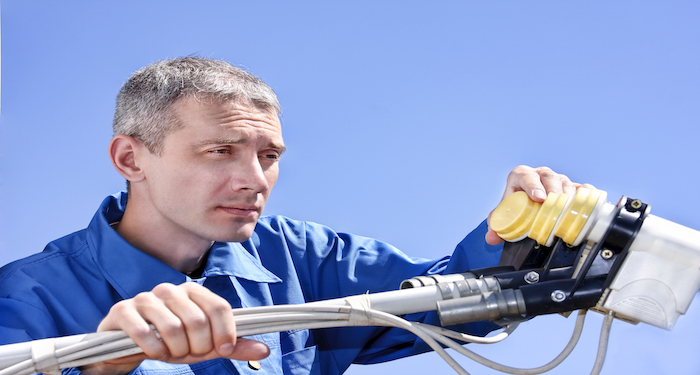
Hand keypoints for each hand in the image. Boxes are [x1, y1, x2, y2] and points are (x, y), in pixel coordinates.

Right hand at [80, 282, 269, 374]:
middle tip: (188, 353)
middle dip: (197, 347)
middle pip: (198, 321)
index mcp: (192, 292)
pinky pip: (146, 334)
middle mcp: (170, 290)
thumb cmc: (169, 343)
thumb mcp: (203, 347)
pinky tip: (154, 351)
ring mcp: (145, 298)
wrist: (123, 348)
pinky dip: (154, 350)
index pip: (219, 307)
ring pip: (174, 328)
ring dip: (175, 351)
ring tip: (170, 352)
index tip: (223, 350)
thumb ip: (232, 347)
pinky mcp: (122, 311)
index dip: (225, 332)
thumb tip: (265, 350)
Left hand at [485, 165, 590, 244]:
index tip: (538, 198)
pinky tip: (587, 200)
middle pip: (548, 177)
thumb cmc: (517, 203)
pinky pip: (581, 187)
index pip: (525, 176)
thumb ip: (497, 224)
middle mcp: (540, 175)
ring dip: (568, 194)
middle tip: (554, 203)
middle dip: (552, 190)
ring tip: (569, 207)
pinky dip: (586, 193)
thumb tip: (491, 237)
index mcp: (521, 176)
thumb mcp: (506, 212)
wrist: (529, 202)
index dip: (532, 185)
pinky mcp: (572, 187)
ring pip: (565, 182)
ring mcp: (557, 180)